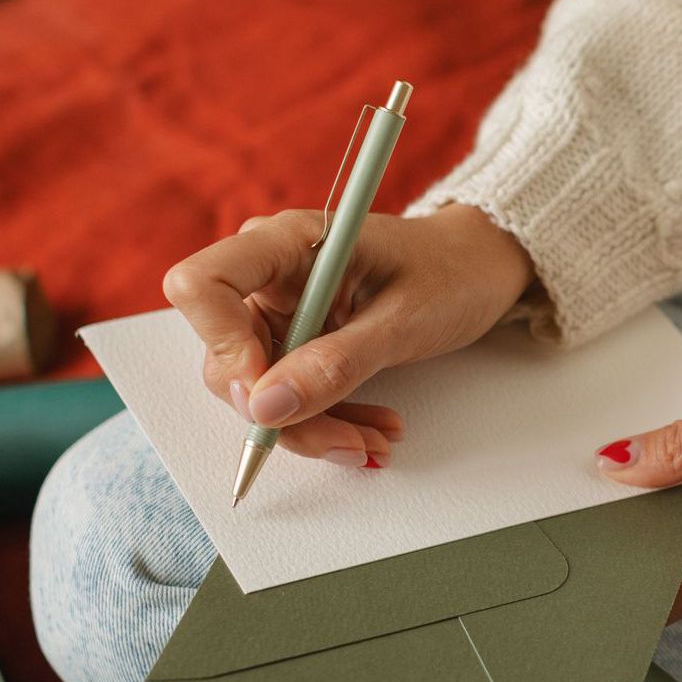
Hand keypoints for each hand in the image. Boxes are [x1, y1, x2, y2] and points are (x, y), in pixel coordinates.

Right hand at [163, 204, 533, 464]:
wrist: (479, 267)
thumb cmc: (451, 270)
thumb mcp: (404, 321)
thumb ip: (335, 363)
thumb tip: (266, 407)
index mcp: (287, 241)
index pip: (202, 285)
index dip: (222, 346)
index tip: (270, 392)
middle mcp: (271, 274)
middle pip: (229, 358)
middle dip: (284, 413)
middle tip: (349, 440)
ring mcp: (282, 310)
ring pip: (259, 390)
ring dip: (313, 428)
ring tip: (375, 439)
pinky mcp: (298, 339)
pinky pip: (289, 394)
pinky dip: (327, 420)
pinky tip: (372, 428)